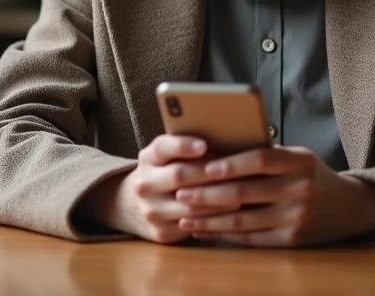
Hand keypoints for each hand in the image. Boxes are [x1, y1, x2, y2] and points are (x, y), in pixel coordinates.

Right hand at [75, 135, 231, 243]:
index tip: (203, 144)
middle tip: (237, 172)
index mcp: (148, 158)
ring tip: (241, 196)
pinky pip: (192, 226)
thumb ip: (187, 148)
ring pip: (189, 206)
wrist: (132, 205)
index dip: (183, 146)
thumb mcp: (166, 156)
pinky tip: (231, 216)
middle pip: (179, 175)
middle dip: (209, 174)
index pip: (163, 147)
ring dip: (217, 201)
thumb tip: (228, 142)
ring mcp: (151, 210)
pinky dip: (213, 221)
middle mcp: (144, 183)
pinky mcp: (161, 232)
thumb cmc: (164, 172)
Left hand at [173, 146, 374, 246]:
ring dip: (209, 219)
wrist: (350, 207)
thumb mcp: (298, 157)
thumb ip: (267, 156)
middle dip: (207, 194)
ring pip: (243, 219)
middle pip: (245, 191)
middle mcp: (299, 189)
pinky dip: (224, 235)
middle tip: (180, 192)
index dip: (230, 163)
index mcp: (300, 161)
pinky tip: (204, 230)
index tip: (203, 166)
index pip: (260, 159)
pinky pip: (250, 239)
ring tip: (184, 215)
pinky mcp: (292, 241)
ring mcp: (296, 218)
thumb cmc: (312, 175)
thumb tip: (217, 153)